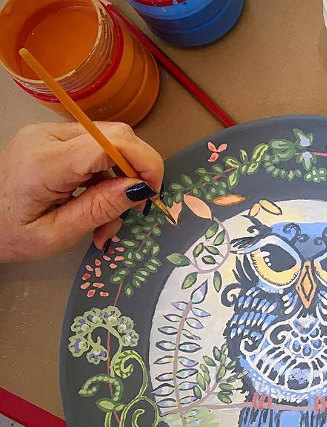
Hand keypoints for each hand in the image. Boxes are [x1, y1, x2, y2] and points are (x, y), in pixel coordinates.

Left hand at [0, 122, 163, 262]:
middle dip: (136, 172)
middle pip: (116, 136)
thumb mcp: (55, 235)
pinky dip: (105, 175)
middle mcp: (47, 136)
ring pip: (109, 142)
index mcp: (45, 163)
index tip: (153, 193)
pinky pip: (94, 147)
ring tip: (106, 219)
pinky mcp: (50, 137)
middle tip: (133, 209)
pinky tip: (94, 202)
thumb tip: (139, 188)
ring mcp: (48, 133)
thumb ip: (99, 209)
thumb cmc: (8, 234)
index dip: (145, 162)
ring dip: (120, 178)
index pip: (111, 144)